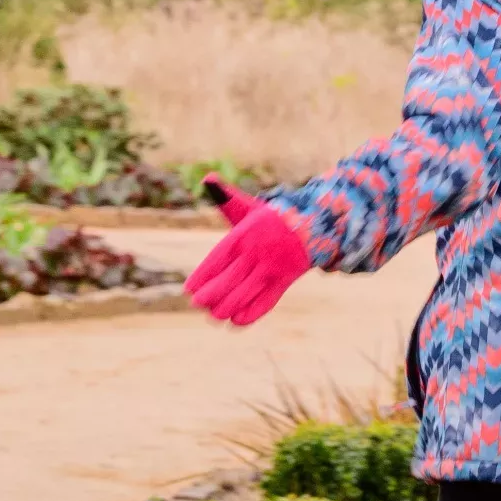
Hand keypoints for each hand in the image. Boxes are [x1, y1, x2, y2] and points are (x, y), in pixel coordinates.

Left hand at [184, 176, 312, 325]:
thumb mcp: (248, 207)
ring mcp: (271, 268)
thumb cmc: (271, 218)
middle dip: (211, 294)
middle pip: (229, 279)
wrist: (312, 225)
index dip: (202, 276)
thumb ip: (226, 197)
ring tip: (213, 315)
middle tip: (197, 304)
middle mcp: (256, 252)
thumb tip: (208, 178)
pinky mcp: (284, 281)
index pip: (217, 259)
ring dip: (226, 307)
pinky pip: (266, 302)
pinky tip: (236, 322)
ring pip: (245, 294)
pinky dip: (251, 314)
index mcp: (243, 235)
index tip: (188, 289)